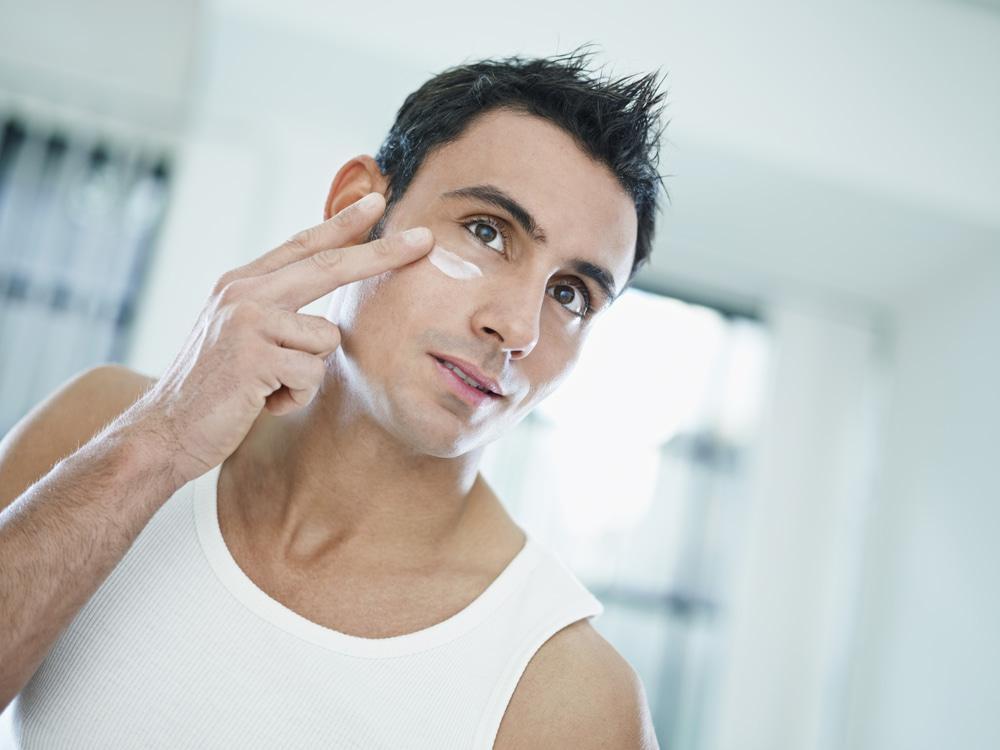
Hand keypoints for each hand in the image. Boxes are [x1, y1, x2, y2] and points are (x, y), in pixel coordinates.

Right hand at [128, 192, 431, 486]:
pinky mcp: (254, 355)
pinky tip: (262, 402)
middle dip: (382, 253)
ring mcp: (247, 320)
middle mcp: (244, 292)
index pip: (303, 246)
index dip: (343, 224)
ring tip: (269, 388)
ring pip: (326, 339)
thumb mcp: (240, 335)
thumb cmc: (214, 389)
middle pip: (330, 266)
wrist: (166, 430)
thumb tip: (326, 301)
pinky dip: (294, 398)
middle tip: (425, 239)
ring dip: (306, 376)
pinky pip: (311, 375)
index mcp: (242, 283)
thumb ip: (276, 309)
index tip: (378, 201)